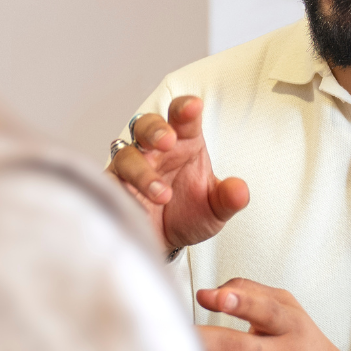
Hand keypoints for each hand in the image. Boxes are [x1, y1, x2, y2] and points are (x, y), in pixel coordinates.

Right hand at [108, 96, 248, 249]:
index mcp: (184, 143)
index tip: (193, 106)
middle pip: (146, 125)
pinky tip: (139, 208)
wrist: (165, 244)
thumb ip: (227, 199)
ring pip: (127, 156)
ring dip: (143, 172)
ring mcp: (132, 169)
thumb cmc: (189, 215)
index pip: (183, 117)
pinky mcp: (115, 190)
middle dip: (156, 130)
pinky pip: (110, 185)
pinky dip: (122, 193)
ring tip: (162, 195)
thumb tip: (240, 190)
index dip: (185, 109)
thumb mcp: (215, 210)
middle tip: (168, 142)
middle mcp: (156, 151)